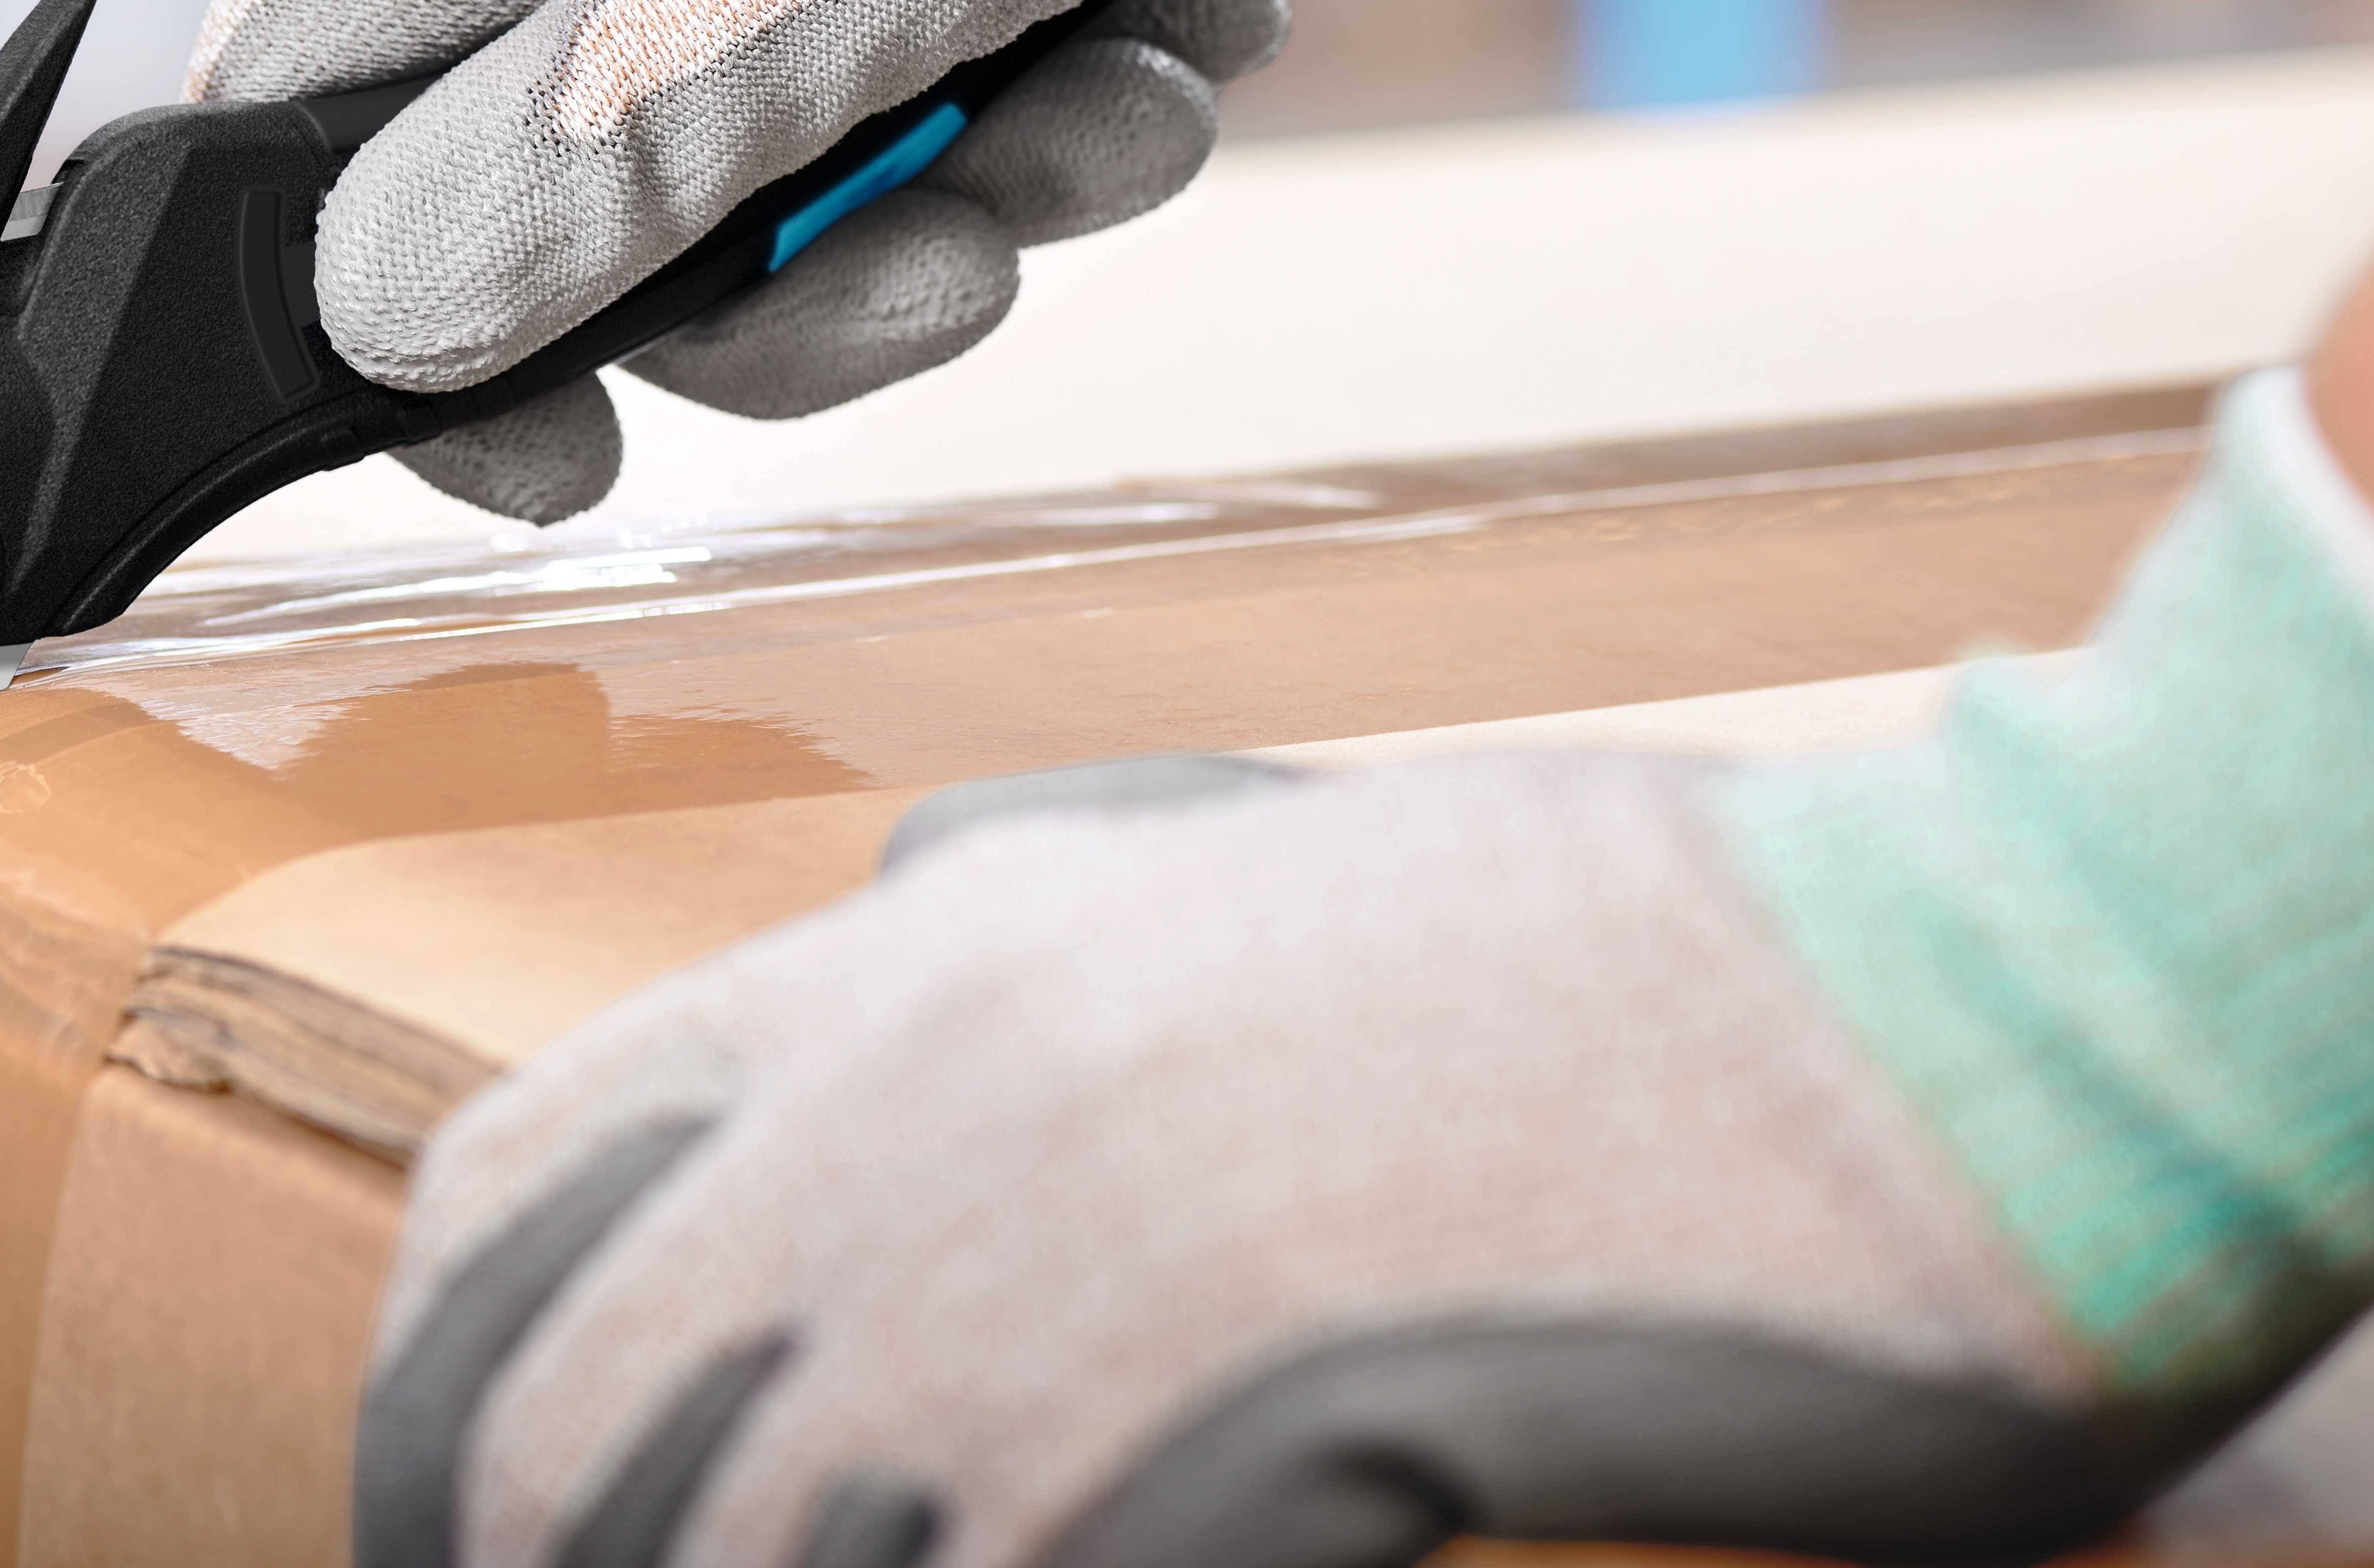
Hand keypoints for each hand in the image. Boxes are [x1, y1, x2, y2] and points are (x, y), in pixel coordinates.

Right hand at [190, 0, 1828, 523]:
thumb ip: (598, 158)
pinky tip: (1189, 7)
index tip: (580, 464)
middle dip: (800, 239)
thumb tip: (375, 329)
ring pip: (758, 68)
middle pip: (571, 128)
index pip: (310, 112)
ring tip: (1162, 93)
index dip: (424, 329)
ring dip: (971, 143)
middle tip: (988, 261)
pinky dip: (1024, 28)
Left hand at [356, 357, 2373, 1564]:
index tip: (450, 1518)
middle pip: (557, 1437)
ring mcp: (1035, 1289)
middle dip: (533, 1562)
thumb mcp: (1235, 874)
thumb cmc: (1615, 953)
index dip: (442, 1390)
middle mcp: (913, 1113)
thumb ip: (1005, 911)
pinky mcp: (1193, 1454)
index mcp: (916, 967)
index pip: (510, 1196)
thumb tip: (855, 961)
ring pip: (740, 1556)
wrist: (1930, 1010)